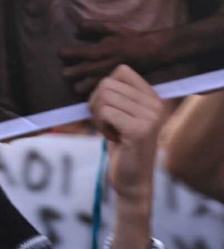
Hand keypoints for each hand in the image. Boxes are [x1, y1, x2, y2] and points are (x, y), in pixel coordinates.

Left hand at [59, 19, 163, 94]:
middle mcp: (105, 64)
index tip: (60, 53)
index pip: (82, 53)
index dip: (69, 53)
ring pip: (89, 85)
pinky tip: (90, 91)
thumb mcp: (112, 27)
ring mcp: (111, 75)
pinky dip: (93, 91)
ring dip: (80, 84)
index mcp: (104, 50)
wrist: (152, 51)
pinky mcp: (116, 83)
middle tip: (64, 72)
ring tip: (76, 84)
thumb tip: (76, 28)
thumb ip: (93, 26)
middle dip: (71, 72)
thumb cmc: (130, 38)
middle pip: (82, 71)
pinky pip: (100, 91)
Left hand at [88, 65, 163, 203]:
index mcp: (153, 96)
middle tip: (104, 122)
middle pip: (107, 83)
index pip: (121, 70)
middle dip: (96, 103)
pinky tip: (111, 137)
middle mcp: (156, 104)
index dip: (104, 87)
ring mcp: (150, 117)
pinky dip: (100, 125)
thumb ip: (116, 94)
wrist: (132, 178)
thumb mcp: (121, 113)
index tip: (107, 107)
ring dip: (97, 115)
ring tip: (108, 130)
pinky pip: (105, 112)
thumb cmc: (121, 143)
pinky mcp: (140, 130)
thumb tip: (93, 74)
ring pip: (104, 97)